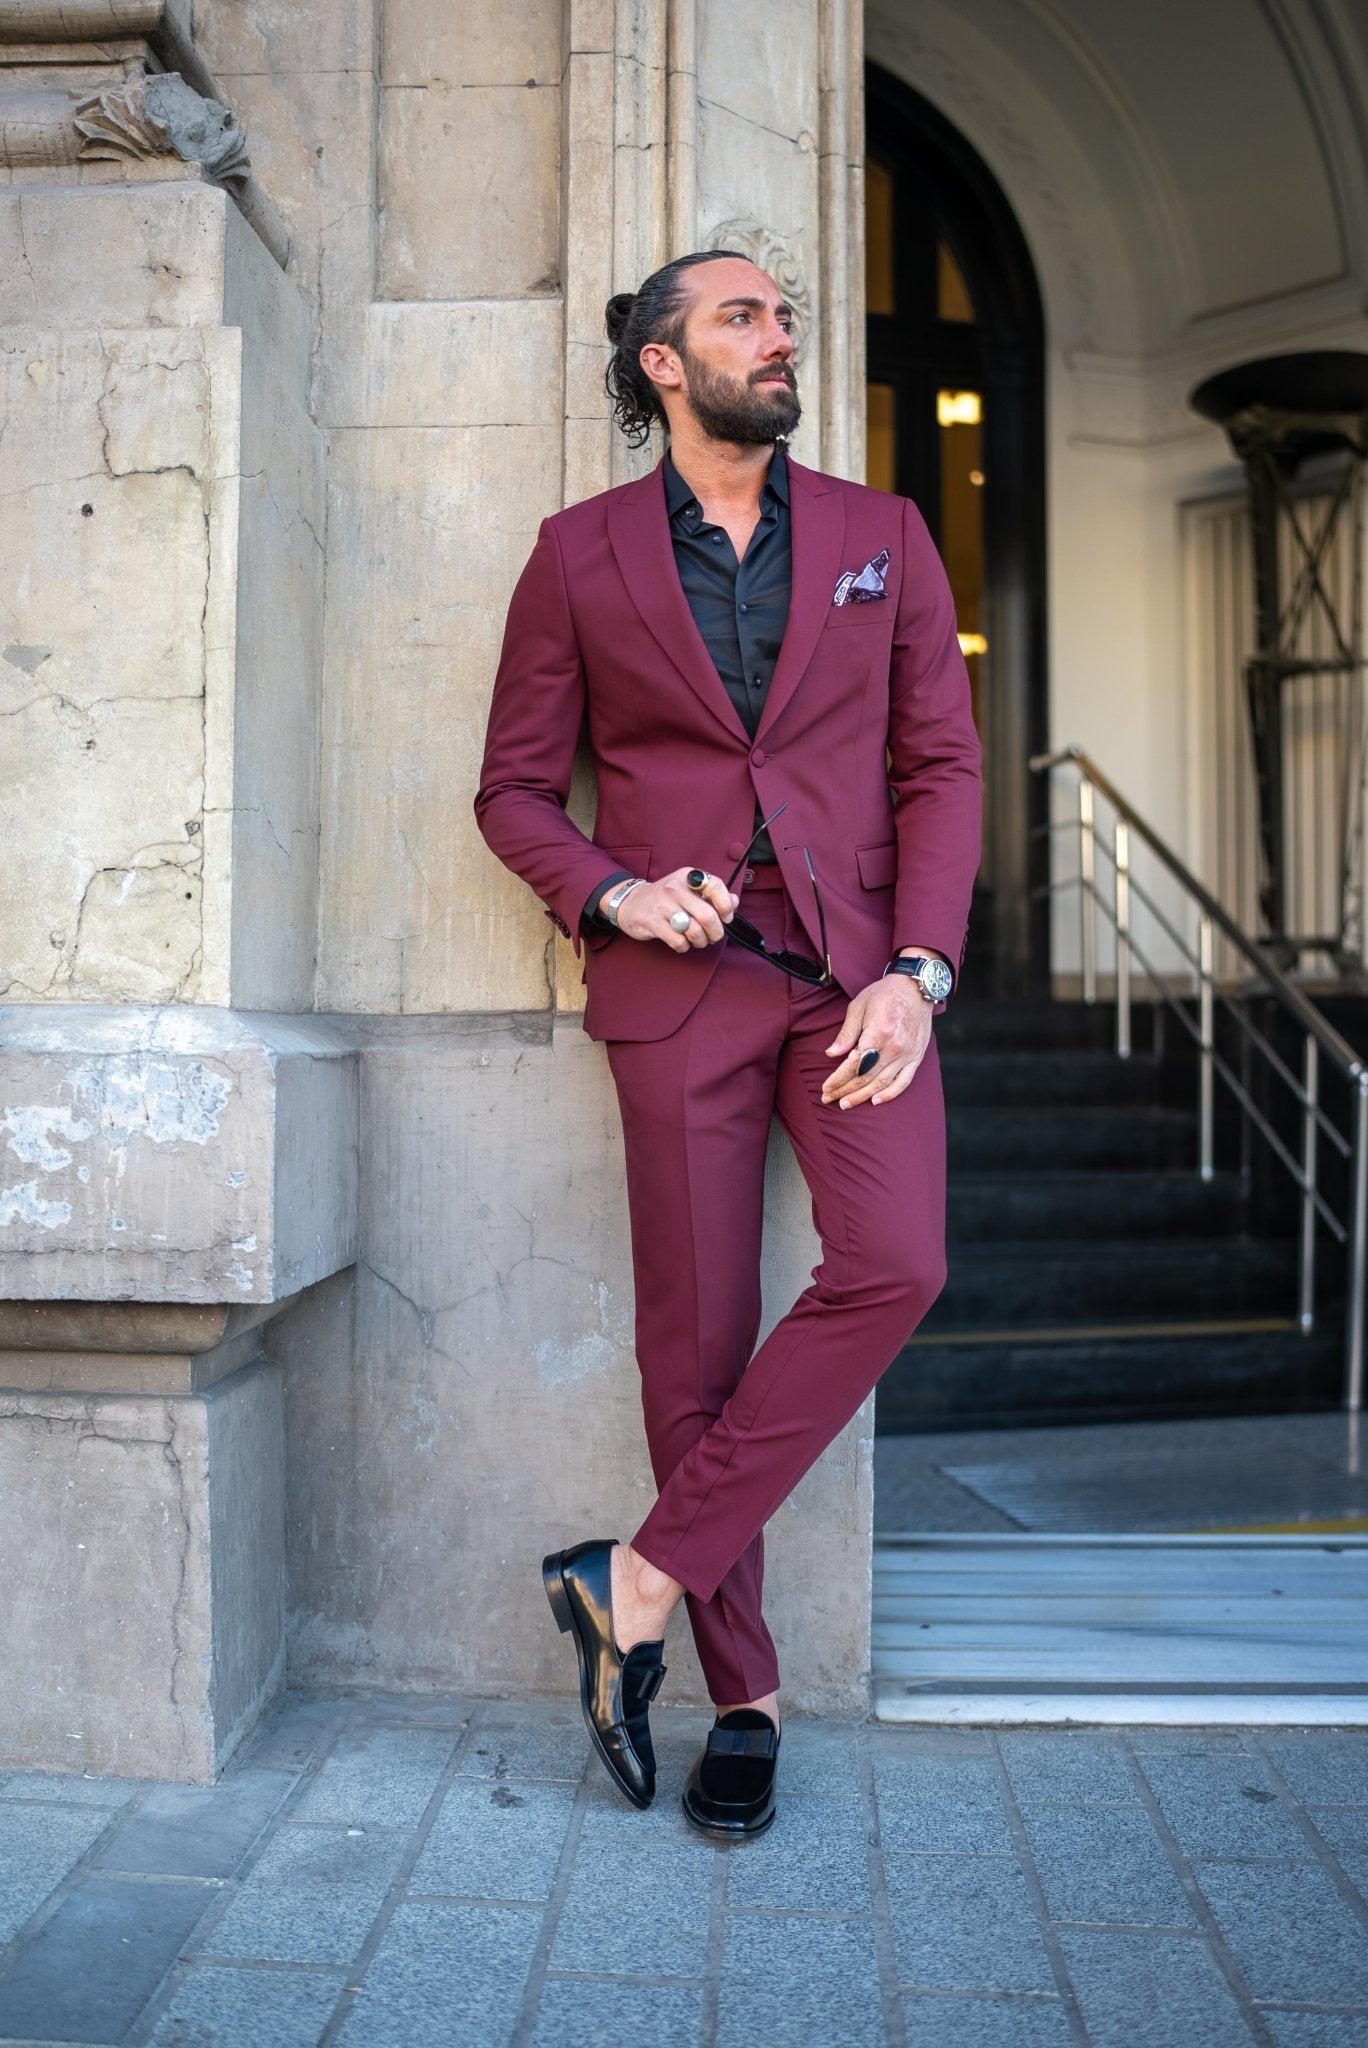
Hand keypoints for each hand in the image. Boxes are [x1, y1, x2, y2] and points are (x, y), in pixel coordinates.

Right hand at [616, 867, 738, 951]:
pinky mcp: (653, 923)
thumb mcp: (688, 890)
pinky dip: (684, 947)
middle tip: (713, 936)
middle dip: (716, 932)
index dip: (726, 906)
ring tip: (697, 940)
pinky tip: (681, 942)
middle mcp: (675, 888)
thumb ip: (712, 895)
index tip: (726, 917)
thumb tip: (734, 902)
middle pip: (708, 915)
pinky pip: (678, 941)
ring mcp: (663, 906)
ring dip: (700, 941)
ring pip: (694, 931)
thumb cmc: (666, 899)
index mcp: (688, 877)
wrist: (630, 903)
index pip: (716, 886)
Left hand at [820, 976, 933, 1108]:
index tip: (825, 1088)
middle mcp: (894, 1048)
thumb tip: (831, 1054)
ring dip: (862, 1097)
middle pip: (866, 1078)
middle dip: (845, 1091)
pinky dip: (890, 1094)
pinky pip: (904, 1081)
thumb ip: (846, 1033)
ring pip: (882, 1083)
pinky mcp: (916, 1057)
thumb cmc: (884, 994)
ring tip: (846, 1104)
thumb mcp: (859, 1006)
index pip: (854, 1065)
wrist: (916, 987)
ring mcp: (907, 1054)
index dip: (838, 1079)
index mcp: (878, 1033)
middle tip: (829, 1099)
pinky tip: (876, 1101)